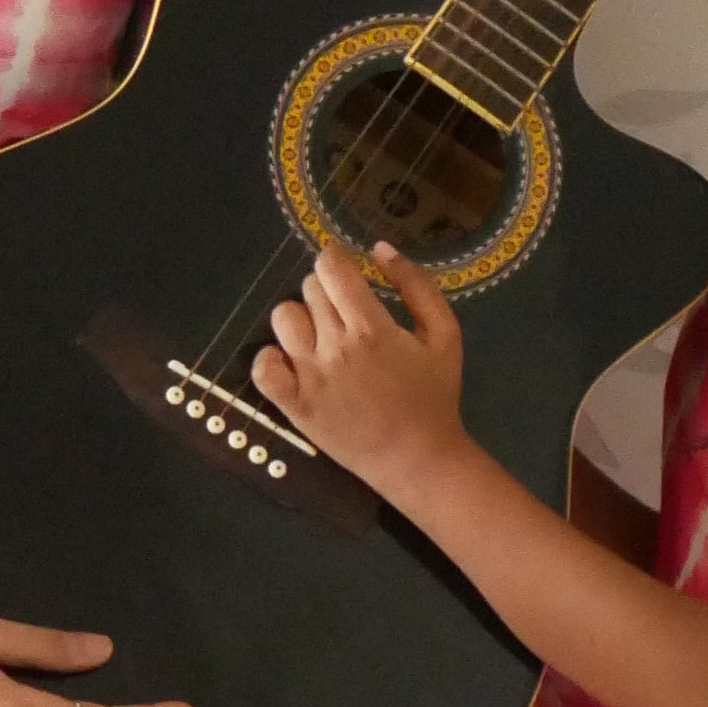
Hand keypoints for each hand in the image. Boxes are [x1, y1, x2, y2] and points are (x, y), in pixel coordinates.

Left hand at [254, 243, 467, 504]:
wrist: (417, 459)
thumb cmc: (434, 396)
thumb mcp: (445, 334)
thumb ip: (417, 285)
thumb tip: (380, 248)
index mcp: (371, 328)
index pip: (331, 269)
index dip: (333, 259)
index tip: (342, 268)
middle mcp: (334, 348)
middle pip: (309, 290)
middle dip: (326, 291)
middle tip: (345, 312)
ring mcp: (309, 377)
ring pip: (283, 319)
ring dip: (301, 319)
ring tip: (320, 337)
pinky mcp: (294, 405)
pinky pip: (262, 367)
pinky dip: (271, 358)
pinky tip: (291, 362)